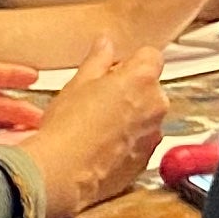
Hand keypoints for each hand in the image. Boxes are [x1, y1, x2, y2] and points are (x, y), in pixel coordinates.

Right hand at [25, 34, 168, 217]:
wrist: (62, 174)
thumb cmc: (66, 127)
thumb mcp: (78, 83)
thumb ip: (98, 60)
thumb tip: (105, 44)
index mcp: (142, 78)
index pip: (151, 56)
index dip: (131, 62)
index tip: (114, 71)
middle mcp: (155, 105)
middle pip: (150, 88)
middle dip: (131, 91)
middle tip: (99, 101)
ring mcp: (153, 135)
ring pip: (147, 117)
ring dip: (131, 118)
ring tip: (97, 127)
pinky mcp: (146, 160)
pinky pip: (142, 143)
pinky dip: (128, 143)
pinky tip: (102, 147)